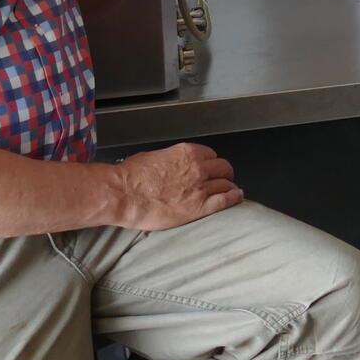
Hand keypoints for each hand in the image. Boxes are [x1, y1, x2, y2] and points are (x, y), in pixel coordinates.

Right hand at [109, 142, 242, 229]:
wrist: (123, 194)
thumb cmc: (130, 176)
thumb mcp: (152, 157)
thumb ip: (169, 161)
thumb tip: (170, 166)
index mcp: (187, 153)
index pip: (210, 155)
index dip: (211, 163)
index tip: (210, 169)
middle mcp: (198, 167)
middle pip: (223, 168)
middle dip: (224, 173)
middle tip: (223, 179)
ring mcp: (201, 187)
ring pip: (226, 184)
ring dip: (229, 187)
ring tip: (231, 191)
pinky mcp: (199, 206)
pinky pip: (225, 200)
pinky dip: (233, 198)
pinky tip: (236, 197)